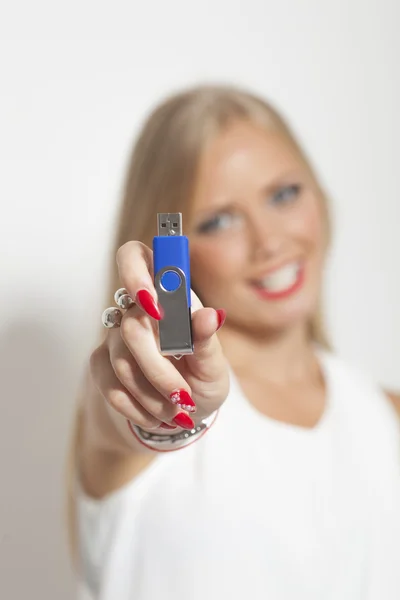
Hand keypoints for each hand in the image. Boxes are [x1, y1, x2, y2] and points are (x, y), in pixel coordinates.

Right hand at [90, 241, 229, 434]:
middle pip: (132, 325)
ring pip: (121, 361)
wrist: (182, 412)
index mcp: (166, 294)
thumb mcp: (215, 365)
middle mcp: (134, 309)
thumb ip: (208, 341)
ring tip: (177, 411)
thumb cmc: (203, 378)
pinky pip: (109, 384)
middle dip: (159, 369)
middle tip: (184, 396)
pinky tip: (157, 415)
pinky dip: (137, 407)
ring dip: (153, 395)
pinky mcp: (100, 363)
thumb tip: (210, 316)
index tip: (154, 306)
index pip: (135, 257)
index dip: (136, 274)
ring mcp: (114, 336)